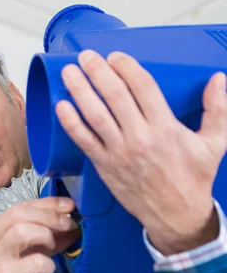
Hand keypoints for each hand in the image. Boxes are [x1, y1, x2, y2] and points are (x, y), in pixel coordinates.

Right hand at [0, 197, 76, 272]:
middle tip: (68, 223)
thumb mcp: (18, 254)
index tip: (68, 204)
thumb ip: (41, 239)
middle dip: (50, 215)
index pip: (21, 205)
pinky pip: (34, 261)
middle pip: (22, 213)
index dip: (48, 203)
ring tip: (50, 247)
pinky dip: (47, 264)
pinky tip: (45, 271)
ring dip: (45, 235)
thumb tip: (70, 227)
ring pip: (23, 230)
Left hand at [56, 50, 226, 254]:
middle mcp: (139, 137)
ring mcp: (119, 152)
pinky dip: (71, 122)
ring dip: (79, 91)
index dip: (126, 68)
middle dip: (97, 72)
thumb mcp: (215, 144)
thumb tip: (219, 80)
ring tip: (69, 72)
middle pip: (114, 96)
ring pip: (95, 115)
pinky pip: (83, 140)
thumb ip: (219, 110)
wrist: (176, 216)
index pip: (142, 87)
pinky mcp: (104, 165)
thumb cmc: (193, 179)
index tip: (115, 56)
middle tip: (86, 57)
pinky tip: (61, 106)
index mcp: (165, 128)